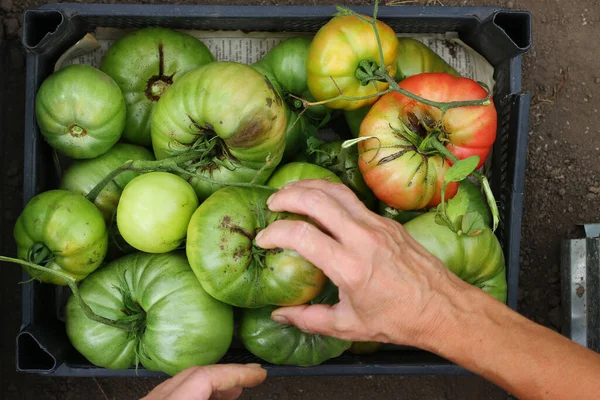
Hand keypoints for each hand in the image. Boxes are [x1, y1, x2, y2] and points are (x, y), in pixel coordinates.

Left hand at [142, 364, 266, 399]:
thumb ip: (219, 399)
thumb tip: (239, 389)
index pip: (204, 377)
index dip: (236, 372)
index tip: (258, 374)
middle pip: (193, 374)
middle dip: (227, 374)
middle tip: (251, 377)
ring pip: (181, 382)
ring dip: (212, 383)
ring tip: (234, 390)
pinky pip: (173, 393)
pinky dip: (195, 392)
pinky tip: (208, 398)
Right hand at [255, 179, 473, 346]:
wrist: (443, 308)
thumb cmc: (397, 320)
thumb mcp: (349, 326)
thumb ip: (309, 319)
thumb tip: (279, 314)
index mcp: (349, 266)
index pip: (301, 235)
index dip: (275, 232)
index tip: (263, 239)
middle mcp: (362, 238)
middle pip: (317, 199)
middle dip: (287, 196)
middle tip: (272, 204)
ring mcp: (377, 225)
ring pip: (337, 191)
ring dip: (309, 186)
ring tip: (290, 191)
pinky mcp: (387, 222)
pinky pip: (353, 199)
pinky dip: (330, 194)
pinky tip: (321, 201)